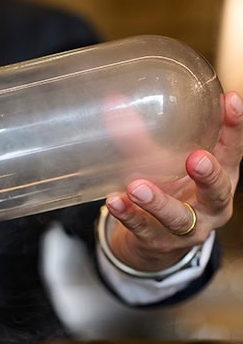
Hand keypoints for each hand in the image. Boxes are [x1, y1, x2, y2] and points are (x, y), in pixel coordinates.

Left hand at [104, 91, 242, 271]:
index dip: (235, 128)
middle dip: (208, 176)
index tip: (231, 100)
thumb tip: (112, 103)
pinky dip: (128, 215)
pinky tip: (115, 202)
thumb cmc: (169, 192)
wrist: (155, 241)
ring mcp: (186, 229)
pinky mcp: (157, 242)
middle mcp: (210, 207)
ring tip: (136, 187)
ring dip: (158, 202)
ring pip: (178, 218)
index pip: (233, 152)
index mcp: (221, 180)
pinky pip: (143, 229)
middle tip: (196, 159)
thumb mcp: (164, 164)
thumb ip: (143, 137)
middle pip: (218, 192)